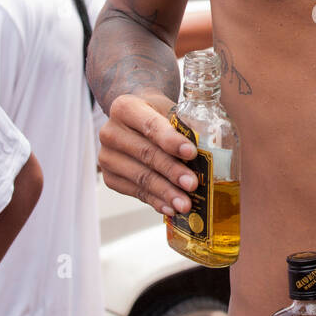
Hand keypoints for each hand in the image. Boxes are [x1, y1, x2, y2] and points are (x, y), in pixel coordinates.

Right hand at [98, 93, 198, 215]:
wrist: (136, 121)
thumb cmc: (158, 115)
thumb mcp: (170, 110)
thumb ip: (184, 126)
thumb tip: (209, 151)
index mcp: (125, 108)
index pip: (150, 126)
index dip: (171, 141)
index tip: (191, 153)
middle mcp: (110, 132)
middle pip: (146, 154)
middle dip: (172, 171)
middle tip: (192, 184)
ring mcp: (107, 156)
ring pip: (140, 177)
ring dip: (165, 192)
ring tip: (184, 203)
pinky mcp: (110, 177)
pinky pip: (135, 192)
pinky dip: (155, 201)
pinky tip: (170, 207)